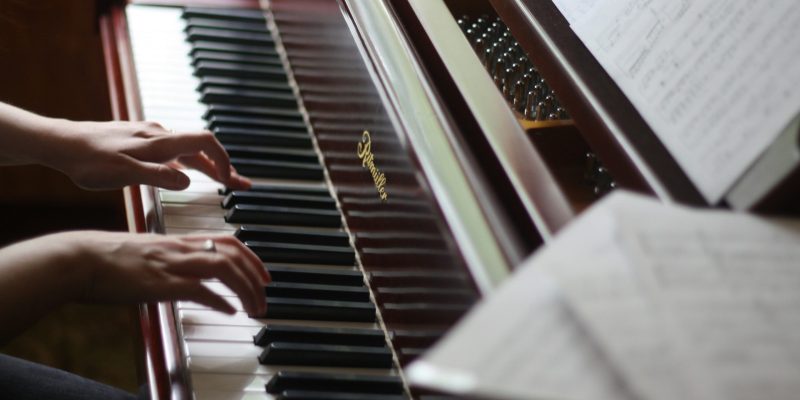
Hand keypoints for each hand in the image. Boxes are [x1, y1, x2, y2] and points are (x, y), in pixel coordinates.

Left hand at [43, 120, 250, 190]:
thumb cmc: (88, 160)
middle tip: (239, 184)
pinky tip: (185, 172)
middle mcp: (159, 135)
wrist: (59, 143)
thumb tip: (188, 182)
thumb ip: (158, 176)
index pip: (205, 142)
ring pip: (187, 150)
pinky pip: (172, 150)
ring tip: (222, 180)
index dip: (223, 160)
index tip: (232, 180)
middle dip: (223, 166)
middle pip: (201, 147)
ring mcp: (149, 136)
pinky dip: (188, 162)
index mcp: (159, 142)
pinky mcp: (138, 140)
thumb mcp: (124, 173)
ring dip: (207, 165)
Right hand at [72, 231, 269, 315]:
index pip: (227, 241)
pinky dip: (220, 301)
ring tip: (254, 308)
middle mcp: (180, 249)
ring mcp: (172, 264)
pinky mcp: (160, 283)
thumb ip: (171, 259)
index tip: (264, 274)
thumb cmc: (109, 258)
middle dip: (256, 275)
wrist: (80, 259)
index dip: (251, 257)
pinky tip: (230, 312)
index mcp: (178, 241)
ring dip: (245, 289)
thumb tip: (186, 274)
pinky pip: (199, 289)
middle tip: (265, 295)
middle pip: (233, 254)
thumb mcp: (148, 252)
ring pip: (224, 268)